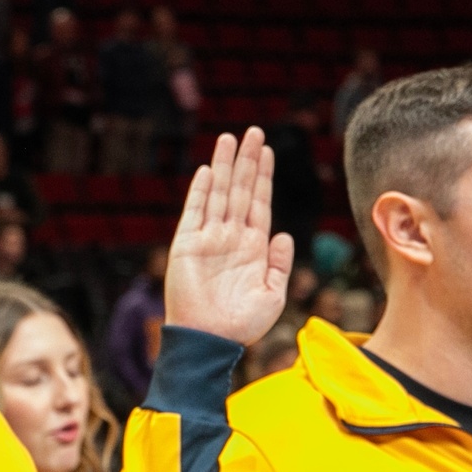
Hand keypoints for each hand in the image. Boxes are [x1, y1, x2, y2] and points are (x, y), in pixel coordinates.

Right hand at [165, 129, 294, 344]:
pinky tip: (210, 169)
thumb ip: (280, 264)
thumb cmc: (242, 325)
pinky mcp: (187, 244)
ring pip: (219, 193)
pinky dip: (202, 190)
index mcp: (253, 248)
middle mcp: (231, 237)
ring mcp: (208, 238)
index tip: (268, 151)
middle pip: (241, 190)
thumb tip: (284, 234)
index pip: (259, 203)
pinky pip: (195, 211)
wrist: (210, 340)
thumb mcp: (273, 296)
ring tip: (230, 138)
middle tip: (254, 131)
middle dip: (247, 161)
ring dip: (225, 166)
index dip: (264, 177)